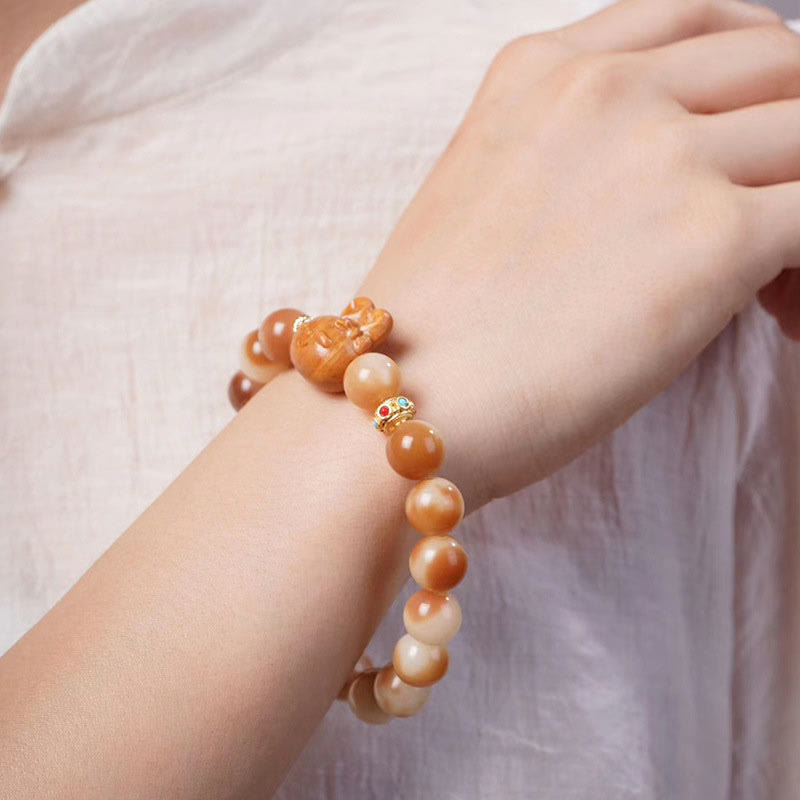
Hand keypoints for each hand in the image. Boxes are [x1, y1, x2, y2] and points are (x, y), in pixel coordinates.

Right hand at [359, 0, 799, 507]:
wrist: (409, 403)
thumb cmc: (437, 330)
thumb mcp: (487, 193)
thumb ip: (575, 154)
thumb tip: (659, 180)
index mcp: (544, 70)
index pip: (700, 21)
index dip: (746, 80)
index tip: (747, 140)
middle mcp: (607, 88)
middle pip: (776, 64)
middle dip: (790, 134)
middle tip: (769, 216)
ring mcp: (664, 154)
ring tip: (771, 279)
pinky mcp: (714, 236)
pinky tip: (777, 312)